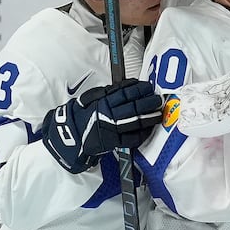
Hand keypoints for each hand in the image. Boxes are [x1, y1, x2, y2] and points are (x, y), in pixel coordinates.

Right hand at [40, 80, 163, 173]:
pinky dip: (142, 134)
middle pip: (133, 107)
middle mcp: (108, 115)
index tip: (148, 87)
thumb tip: (127, 85)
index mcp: (103, 102)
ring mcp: (111, 130)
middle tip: (158, 100)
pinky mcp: (113, 143)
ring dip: (149, 118)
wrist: (70, 135)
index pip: (125, 93)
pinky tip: (149, 129)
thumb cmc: (82, 115)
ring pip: (135, 123)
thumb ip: (107, 92)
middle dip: (148, 103)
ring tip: (158, 113)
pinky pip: (131, 139)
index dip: (138, 89)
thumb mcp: (91, 98)